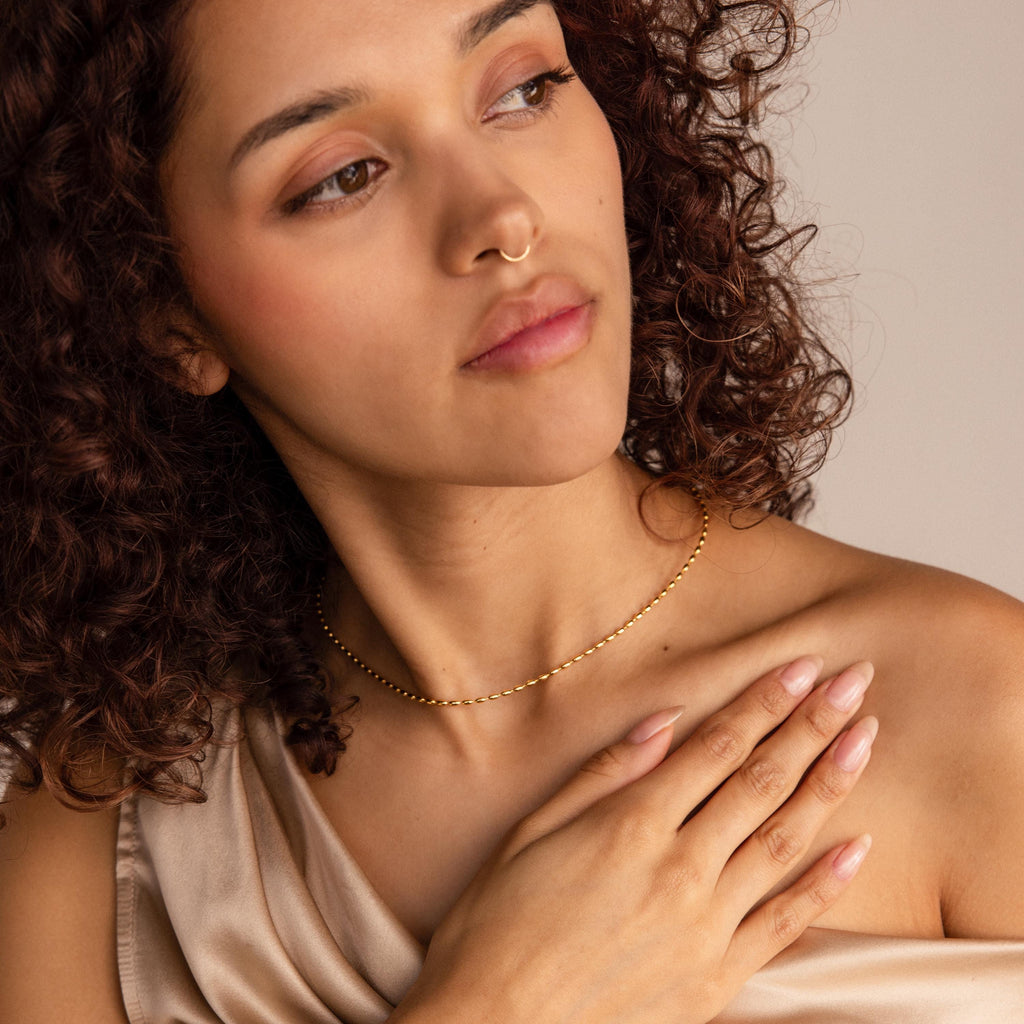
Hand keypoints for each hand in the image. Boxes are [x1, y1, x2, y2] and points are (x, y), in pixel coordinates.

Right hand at [392, 658, 875, 1023]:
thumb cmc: (498, 923)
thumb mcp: (532, 830)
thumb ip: (603, 774)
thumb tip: (664, 721)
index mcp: (631, 825)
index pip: (716, 747)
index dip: (763, 702)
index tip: (802, 666)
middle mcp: (679, 868)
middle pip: (760, 782)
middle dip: (811, 726)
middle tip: (853, 683)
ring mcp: (705, 925)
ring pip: (783, 841)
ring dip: (828, 786)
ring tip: (864, 742)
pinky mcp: (717, 979)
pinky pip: (785, 922)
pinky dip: (825, 883)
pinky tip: (856, 847)